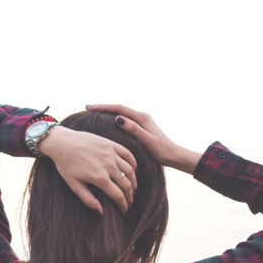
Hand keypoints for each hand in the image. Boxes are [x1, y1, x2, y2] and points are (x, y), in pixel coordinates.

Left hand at [38, 126, 137, 213]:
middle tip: (130, 202)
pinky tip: (133, 170)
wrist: (62, 142)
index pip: (118, 195)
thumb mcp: (74, 184)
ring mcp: (111, 153)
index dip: (123, 205)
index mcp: (99, 177)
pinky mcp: (111, 144)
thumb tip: (100, 213)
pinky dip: (133, 163)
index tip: (124, 210)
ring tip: (133, 189)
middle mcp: (108, 165)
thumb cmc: (65, 165)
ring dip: (134, 182)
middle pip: (126, 184)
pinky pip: (128, 154)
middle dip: (130, 196)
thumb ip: (88, 199)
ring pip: (129, 170)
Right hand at [86, 104, 201, 174]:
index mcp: (142, 118)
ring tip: (94, 112)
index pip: (119, 109)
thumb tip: (119, 119)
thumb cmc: (161, 151)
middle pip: (119, 108)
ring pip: (122, 113)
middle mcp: (142, 116)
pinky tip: (107, 121)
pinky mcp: (142, 126)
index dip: (104, 107)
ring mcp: (142, 121)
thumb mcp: (147, 141)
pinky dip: (114, 117)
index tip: (90, 107)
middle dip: (103, 107)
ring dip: (108, 111)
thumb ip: (134, 129)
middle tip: (88, 107)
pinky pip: (125, 119)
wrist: (174, 155)